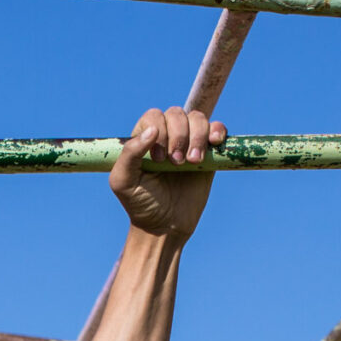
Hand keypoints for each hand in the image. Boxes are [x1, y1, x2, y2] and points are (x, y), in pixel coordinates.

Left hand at [109, 105, 225, 239]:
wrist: (165, 226)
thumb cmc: (140, 204)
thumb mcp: (123, 181)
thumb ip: (130, 154)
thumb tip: (152, 130)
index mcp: (144, 138)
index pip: (154, 116)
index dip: (159, 132)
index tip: (158, 160)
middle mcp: (166, 136)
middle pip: (177, 114)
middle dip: (179, 136)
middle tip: (176, 164)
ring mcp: (188, 142)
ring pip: (198, 118)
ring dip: (197, 136)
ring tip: (193, 161)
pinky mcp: (208, 152)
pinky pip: (217, 128)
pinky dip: (218, 130)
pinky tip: (214, 143)